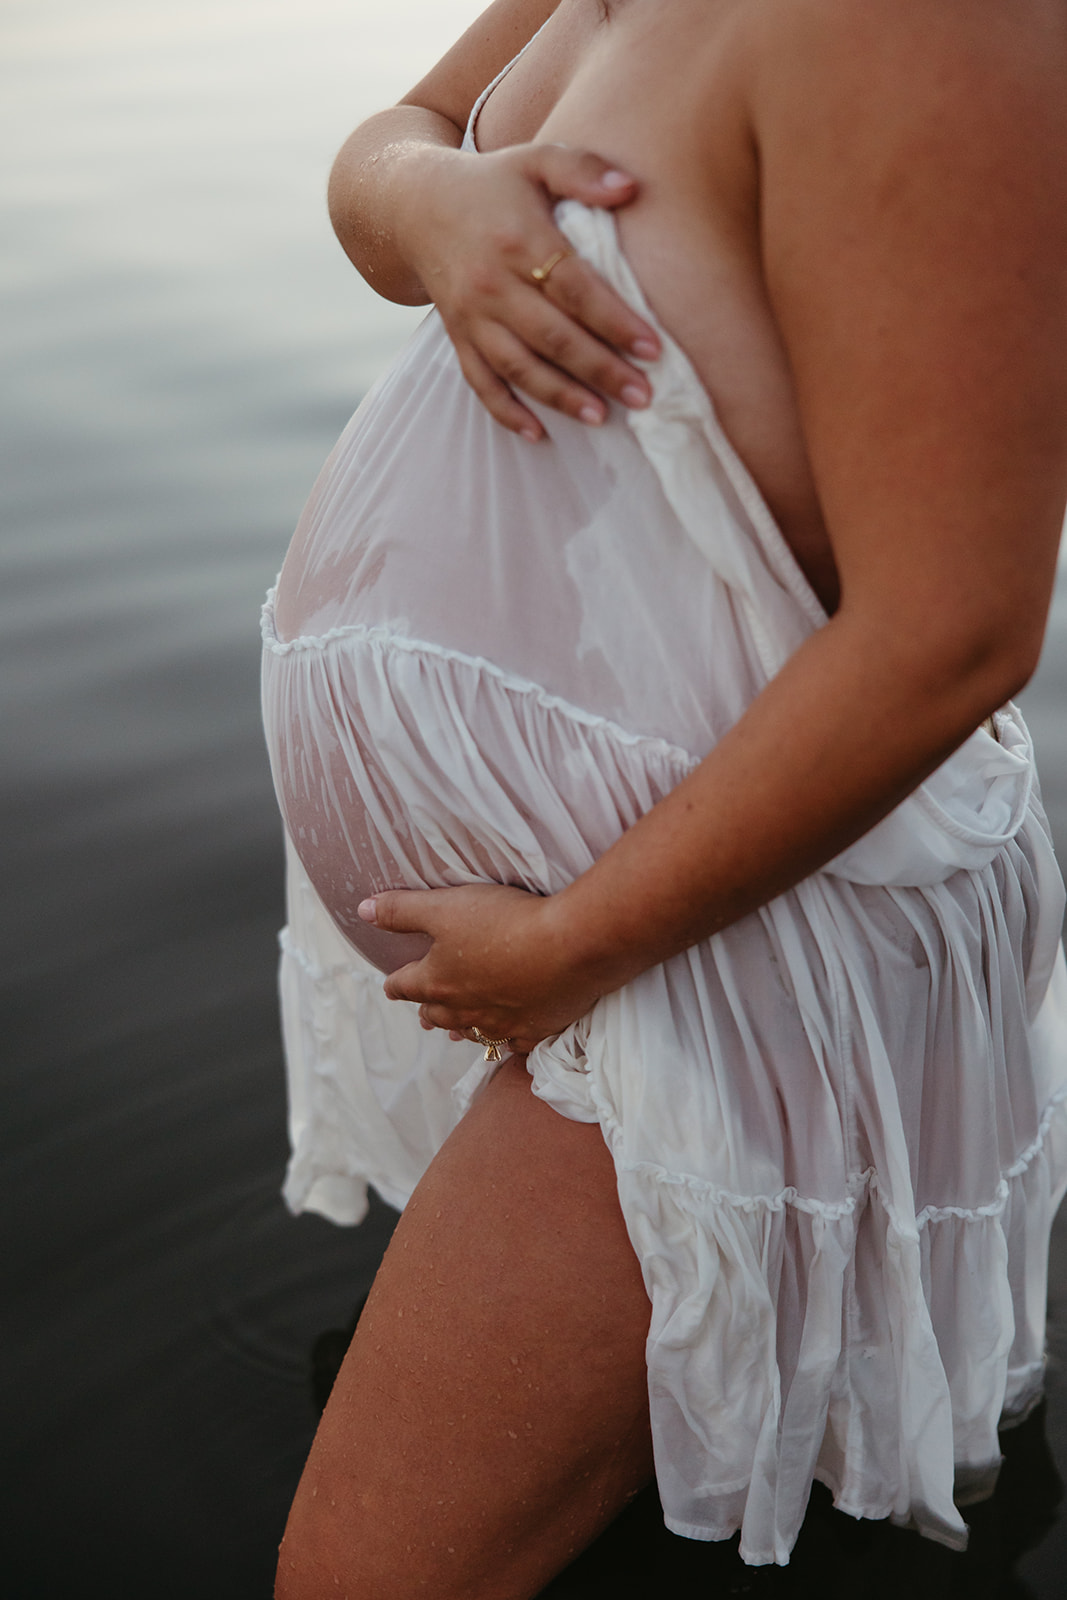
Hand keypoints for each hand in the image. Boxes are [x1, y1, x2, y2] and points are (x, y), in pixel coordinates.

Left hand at [358, 883, 600, 1053]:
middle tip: (423, 1013)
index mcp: (436, 982)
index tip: (391, 985)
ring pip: (472, 1033)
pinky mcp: (537, 1029)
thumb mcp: (445, 906)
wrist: (571, 947)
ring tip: (457, 1033)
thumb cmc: (504, 923)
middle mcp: (464, 1011)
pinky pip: (515, 1043)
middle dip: (427, 1011)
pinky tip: (509, 1037)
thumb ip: (402, 910)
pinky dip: (507, 1040)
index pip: (404, 986)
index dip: (395, 983)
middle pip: (436, 1015)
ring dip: (461, 1029)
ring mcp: (501, 1024)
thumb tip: (363, 911)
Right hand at [402, 142, 659, 438]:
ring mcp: (471, 316)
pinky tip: (537, 434)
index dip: (614, 321)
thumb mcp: (534, 160)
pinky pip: (480, 381)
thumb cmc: (491, 183)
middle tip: (643, 395)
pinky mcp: (458, 337)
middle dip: (600, 369)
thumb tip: (630, 188)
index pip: (575, 289)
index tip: (652, 348)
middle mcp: (492, 284)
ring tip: (601, 418)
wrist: (414, 204)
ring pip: (519, 366)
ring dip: (560, 396)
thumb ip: (582, 169)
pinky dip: (505, 411)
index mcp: (518, 240)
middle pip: (552, 336)